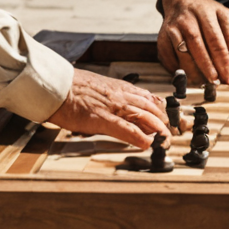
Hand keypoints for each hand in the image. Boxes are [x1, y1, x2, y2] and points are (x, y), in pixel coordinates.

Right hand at [45, 68, 171, 149]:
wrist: (55, 84)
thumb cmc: (71, 87)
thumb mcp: (98, 87)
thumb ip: (112, 95)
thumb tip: (120, 107)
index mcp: (119, 88)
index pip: (148, 98)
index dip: (162, 110)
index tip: (169, 119)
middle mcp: (120, 95)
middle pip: (151, 108)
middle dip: (165, 121)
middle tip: (173, 132)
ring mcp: (113, 106)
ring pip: (144, 117)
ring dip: (158, 129)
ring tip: (166, 140)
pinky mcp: (102, 118)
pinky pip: (125, 129)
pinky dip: (139, 137)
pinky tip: (147, 144)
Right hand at [156, 0, 228, 84]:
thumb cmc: (207, 14)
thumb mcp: (226, 19)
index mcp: (209, 11)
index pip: (218, 38)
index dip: (225, 60)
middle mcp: (190, 16)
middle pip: (199, 44)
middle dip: (209, 67)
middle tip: (217, 82)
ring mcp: (174, 26)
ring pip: (182, 51)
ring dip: (194, 70)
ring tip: (204, 82)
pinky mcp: (162, 36)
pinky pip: (169, 56)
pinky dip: (178, 69)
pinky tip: (188, 76)